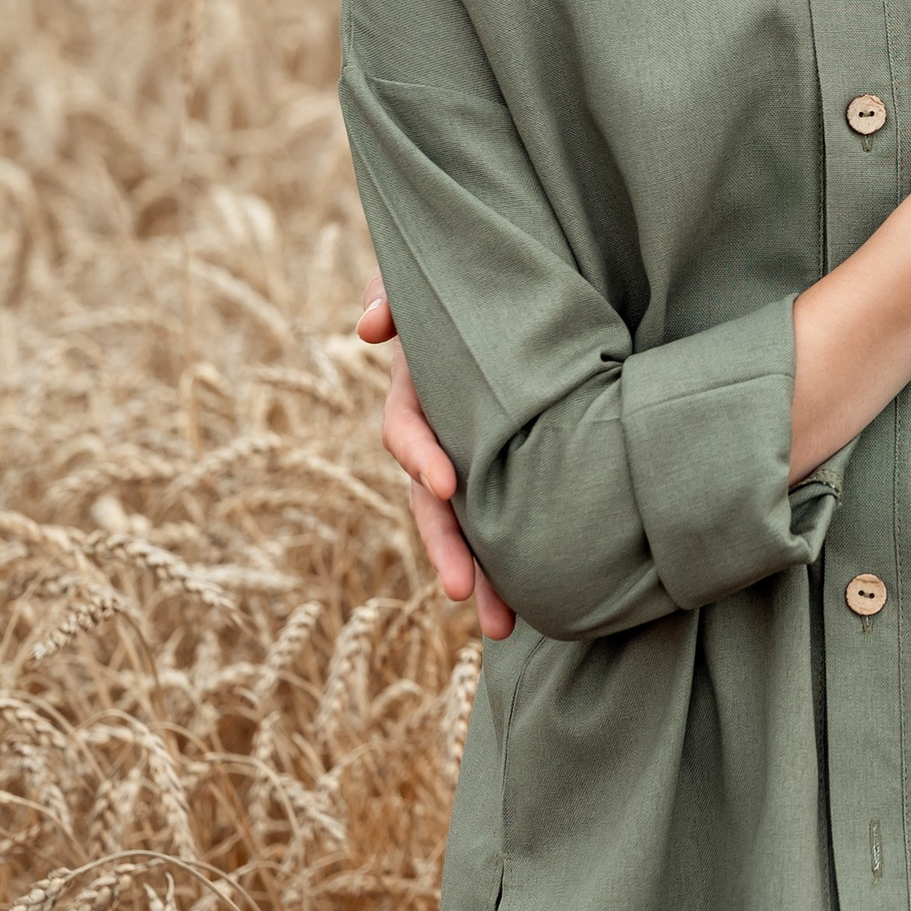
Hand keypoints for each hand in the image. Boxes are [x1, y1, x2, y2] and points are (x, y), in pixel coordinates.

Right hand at [358, 286, 517, 639]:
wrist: (509, 289)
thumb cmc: (467, 282)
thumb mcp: (430, 282)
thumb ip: (398, 295)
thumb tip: (371, 324)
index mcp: (419, 389)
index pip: (406, 429)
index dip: (421, 456)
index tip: (444, 486)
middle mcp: (440, 431)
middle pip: (433, 502)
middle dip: (447, 549)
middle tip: (465, 596)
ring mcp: (471, 454)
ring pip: (467, 524)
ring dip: (480, 574)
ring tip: (504, 628)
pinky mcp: (510, 465)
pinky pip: (503, 516)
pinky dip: (514, 559)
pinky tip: (538, 604)